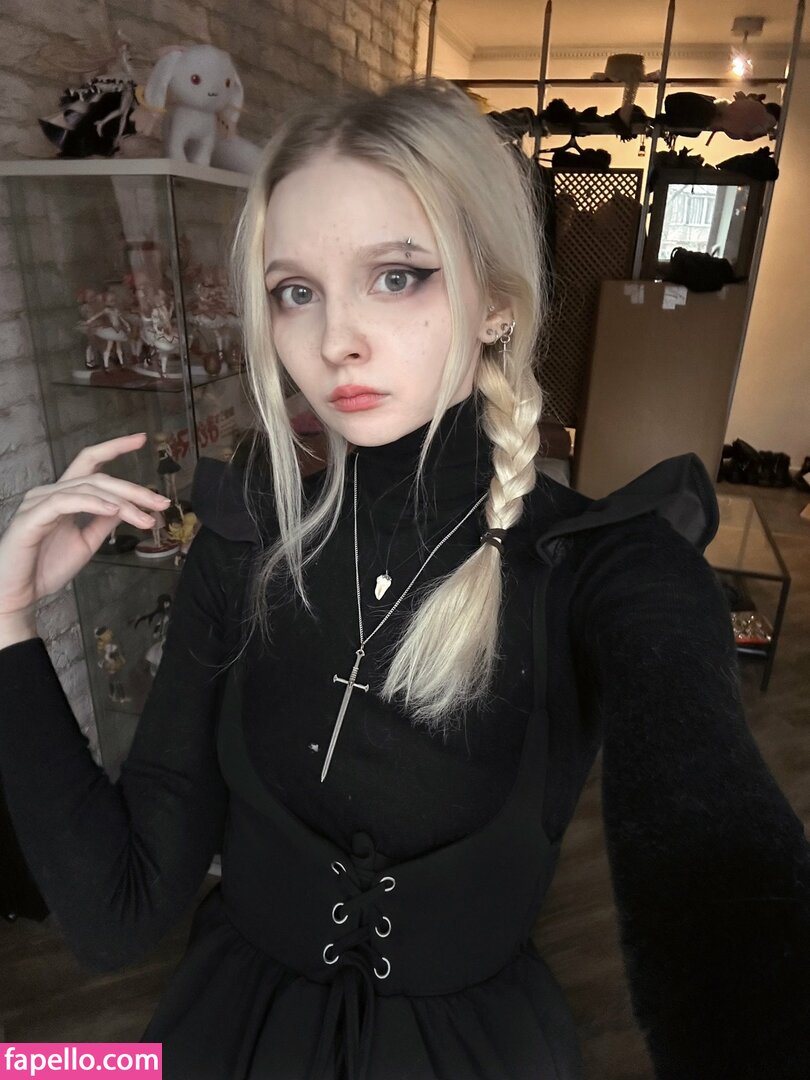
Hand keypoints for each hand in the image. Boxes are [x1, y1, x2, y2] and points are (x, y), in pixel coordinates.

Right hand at [0, 433, 172, 621]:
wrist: (18, 594)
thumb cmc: (45, 568)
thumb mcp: (85, 542)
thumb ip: (103, 521)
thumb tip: (126, 505)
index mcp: (63, 495)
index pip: (89, 462)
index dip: (114, 447)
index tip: (141, 438)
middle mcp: (49, 493)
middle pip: (97, 477)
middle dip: (133, 488)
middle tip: (161, 501)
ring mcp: (38, 502)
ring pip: (87, 488)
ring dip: (122, 502)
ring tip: (146, 516)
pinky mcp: (32, 518)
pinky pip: (66, 502)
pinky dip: (93, 503)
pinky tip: (113, 510)